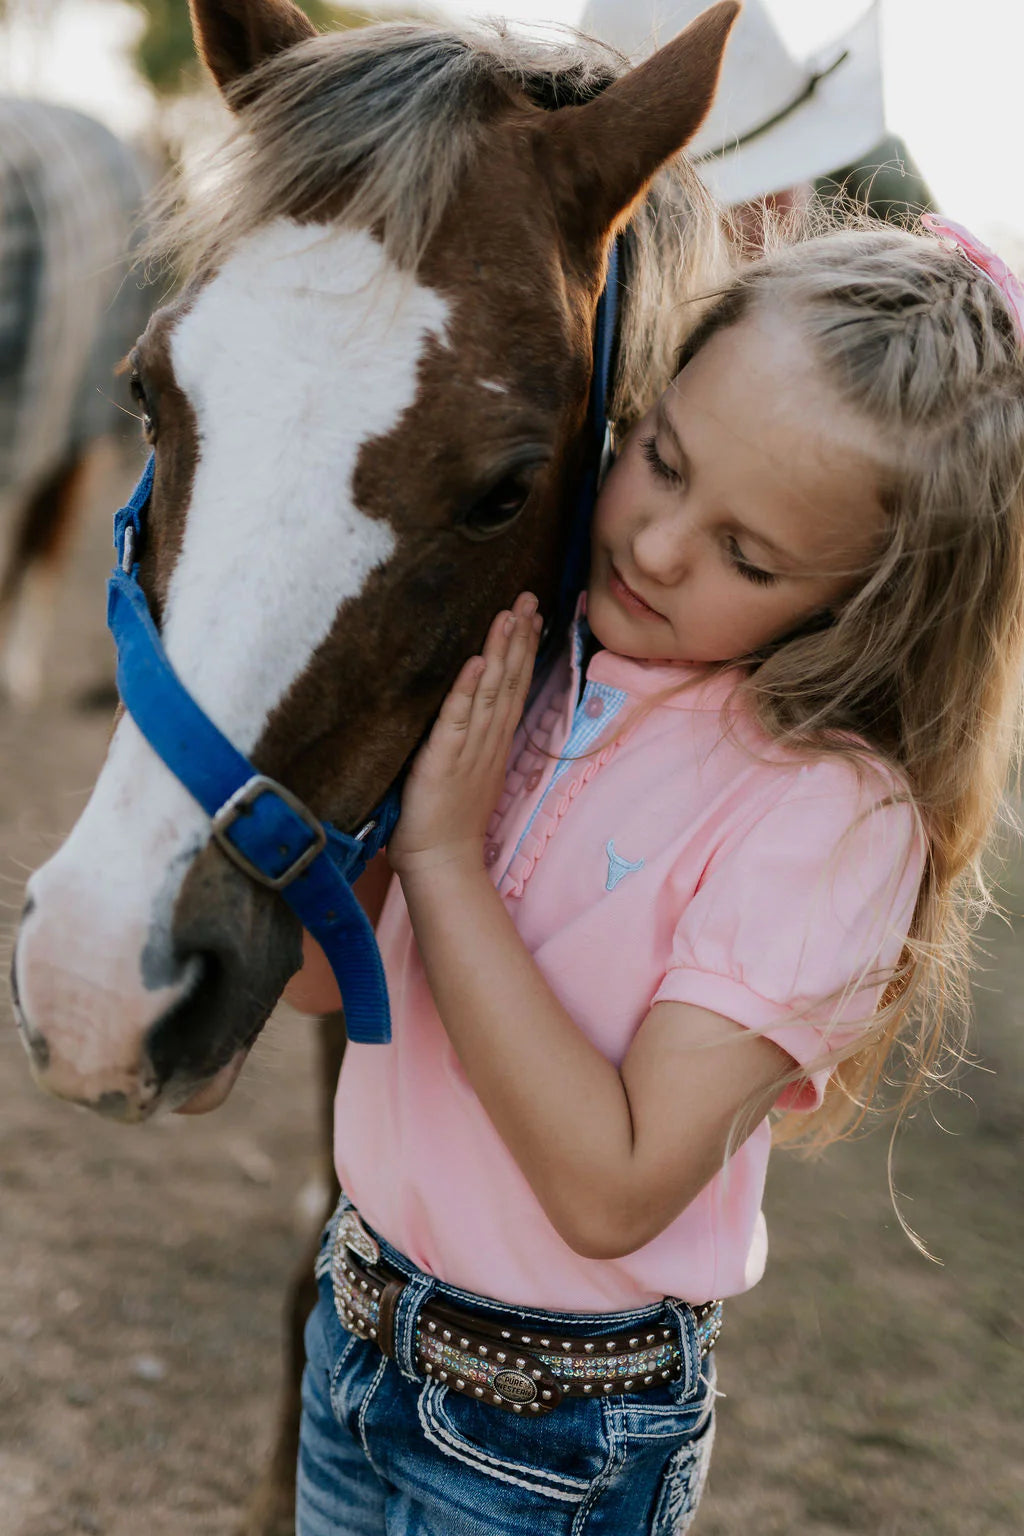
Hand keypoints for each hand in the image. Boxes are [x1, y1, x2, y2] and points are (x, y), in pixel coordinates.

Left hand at [388, 592, 542, 877]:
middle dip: (519, 637)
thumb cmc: (446, 825)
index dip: (522, 650)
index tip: (531, 615)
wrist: (441, 865)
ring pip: (491, 692)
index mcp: (493, 744)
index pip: (513, 688)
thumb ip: (468, 743)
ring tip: (510, 615)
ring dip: (501, 652)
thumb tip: (468, 716)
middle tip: (528, 597)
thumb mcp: (465, 774)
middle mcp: (487, 741)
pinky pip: (458, 719)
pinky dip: (467, 689)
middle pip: (510, 681)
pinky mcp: (443, 760)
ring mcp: (469, 750)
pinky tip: (476, 661)